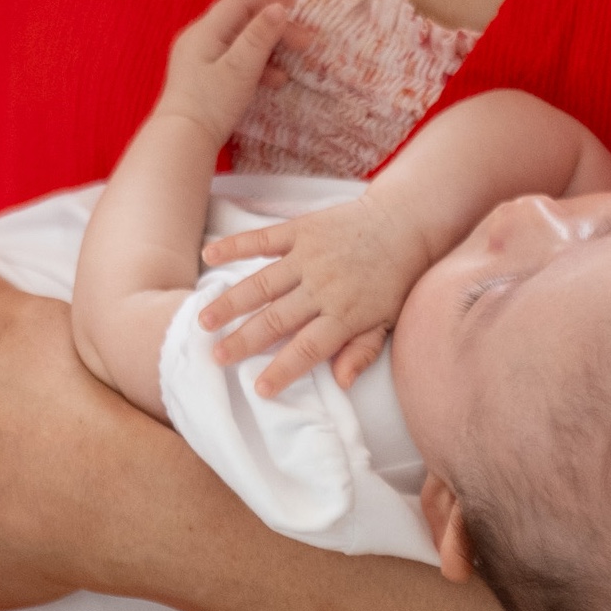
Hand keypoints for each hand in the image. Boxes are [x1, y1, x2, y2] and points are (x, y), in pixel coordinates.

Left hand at [151, 0, 293, 142]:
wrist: (182, 142)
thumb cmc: (212, 103)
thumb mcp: (241, 67)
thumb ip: (260, 35)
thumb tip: (278, 6)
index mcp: (204, 31)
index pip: (239, 2)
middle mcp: (199, 39)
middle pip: (242, 22)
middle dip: (276, 27)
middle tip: (306, 40)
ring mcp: (200, 59)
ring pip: (241, 43)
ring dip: (270, 48)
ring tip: (296, 59)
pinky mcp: (204, 79)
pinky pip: (235, 62)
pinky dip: (257, 65)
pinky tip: (276, 80)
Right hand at [198, 190, 442, 392]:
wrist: (405, 222)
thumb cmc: (397, 279)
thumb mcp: (388, 321)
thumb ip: (362, 351)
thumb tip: (341, 382)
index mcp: (345, 314)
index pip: (308, 348)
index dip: (282, 370)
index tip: (259, 388)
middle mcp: (323, 287)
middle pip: (277, 319)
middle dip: (244, 341)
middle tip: (216, 357)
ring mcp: (310, 257)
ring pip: (262, 283)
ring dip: (230, 302)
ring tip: (204, 321)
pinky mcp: (302, 229)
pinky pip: (263, 239)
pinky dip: (235, 246)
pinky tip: (209, 256)